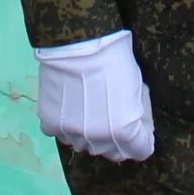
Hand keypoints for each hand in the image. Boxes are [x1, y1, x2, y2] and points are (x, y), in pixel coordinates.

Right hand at [33, 29, 155, 160]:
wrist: (78, 42)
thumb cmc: (116, 61)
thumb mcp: (139, 90)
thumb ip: (137, 117)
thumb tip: (136, 128)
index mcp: (124, 132)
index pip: (141, 150)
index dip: (143, 136)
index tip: (139, 123)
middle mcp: (97, 140)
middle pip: (113, 152)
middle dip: (118, 138)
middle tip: (114, 114)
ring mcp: (72, 134)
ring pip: (86, 145)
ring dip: (91, 133)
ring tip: (89, 109)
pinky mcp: (50, 124)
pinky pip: (62, 134)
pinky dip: (67, 124)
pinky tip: (70, 106)